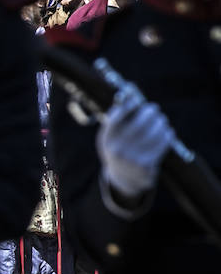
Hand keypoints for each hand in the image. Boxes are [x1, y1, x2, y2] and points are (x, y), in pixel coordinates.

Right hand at [98, 83, 174, 202]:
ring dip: (160, 124)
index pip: (116, 118)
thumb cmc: (118, 149)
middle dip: (149, 113)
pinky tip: (167, 132)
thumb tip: (128, 94)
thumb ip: (116, 118)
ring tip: (162, 121)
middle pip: (139, 124)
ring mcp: (132, 158)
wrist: (123, 178)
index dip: (127, 106)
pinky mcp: (146, 165)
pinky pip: (161, 145)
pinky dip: (166, 136)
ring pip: (153, 134)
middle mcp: (117, 149)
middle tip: (154, 108)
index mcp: (106, 140)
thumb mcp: (110, 136)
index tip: (135, 99)